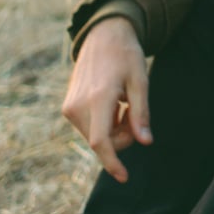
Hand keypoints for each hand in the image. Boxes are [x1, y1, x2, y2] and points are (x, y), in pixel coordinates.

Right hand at [62, 17, 150, 182]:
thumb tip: (145, 142)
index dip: (113, 162)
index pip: (101, 141)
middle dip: (123, 137)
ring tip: (123, 104)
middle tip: (135, 114)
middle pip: (102, 142)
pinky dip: (105, 125)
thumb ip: (141, 113)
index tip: (124, 177)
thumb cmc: (126, 56)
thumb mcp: (140, 81)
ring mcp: (69, 108)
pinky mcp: (67, 108)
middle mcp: (77, 106)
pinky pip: (89, 128)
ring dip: (114, 130)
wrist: (102, 36)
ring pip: (95, 137)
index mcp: (97, 98)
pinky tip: (113, 104)